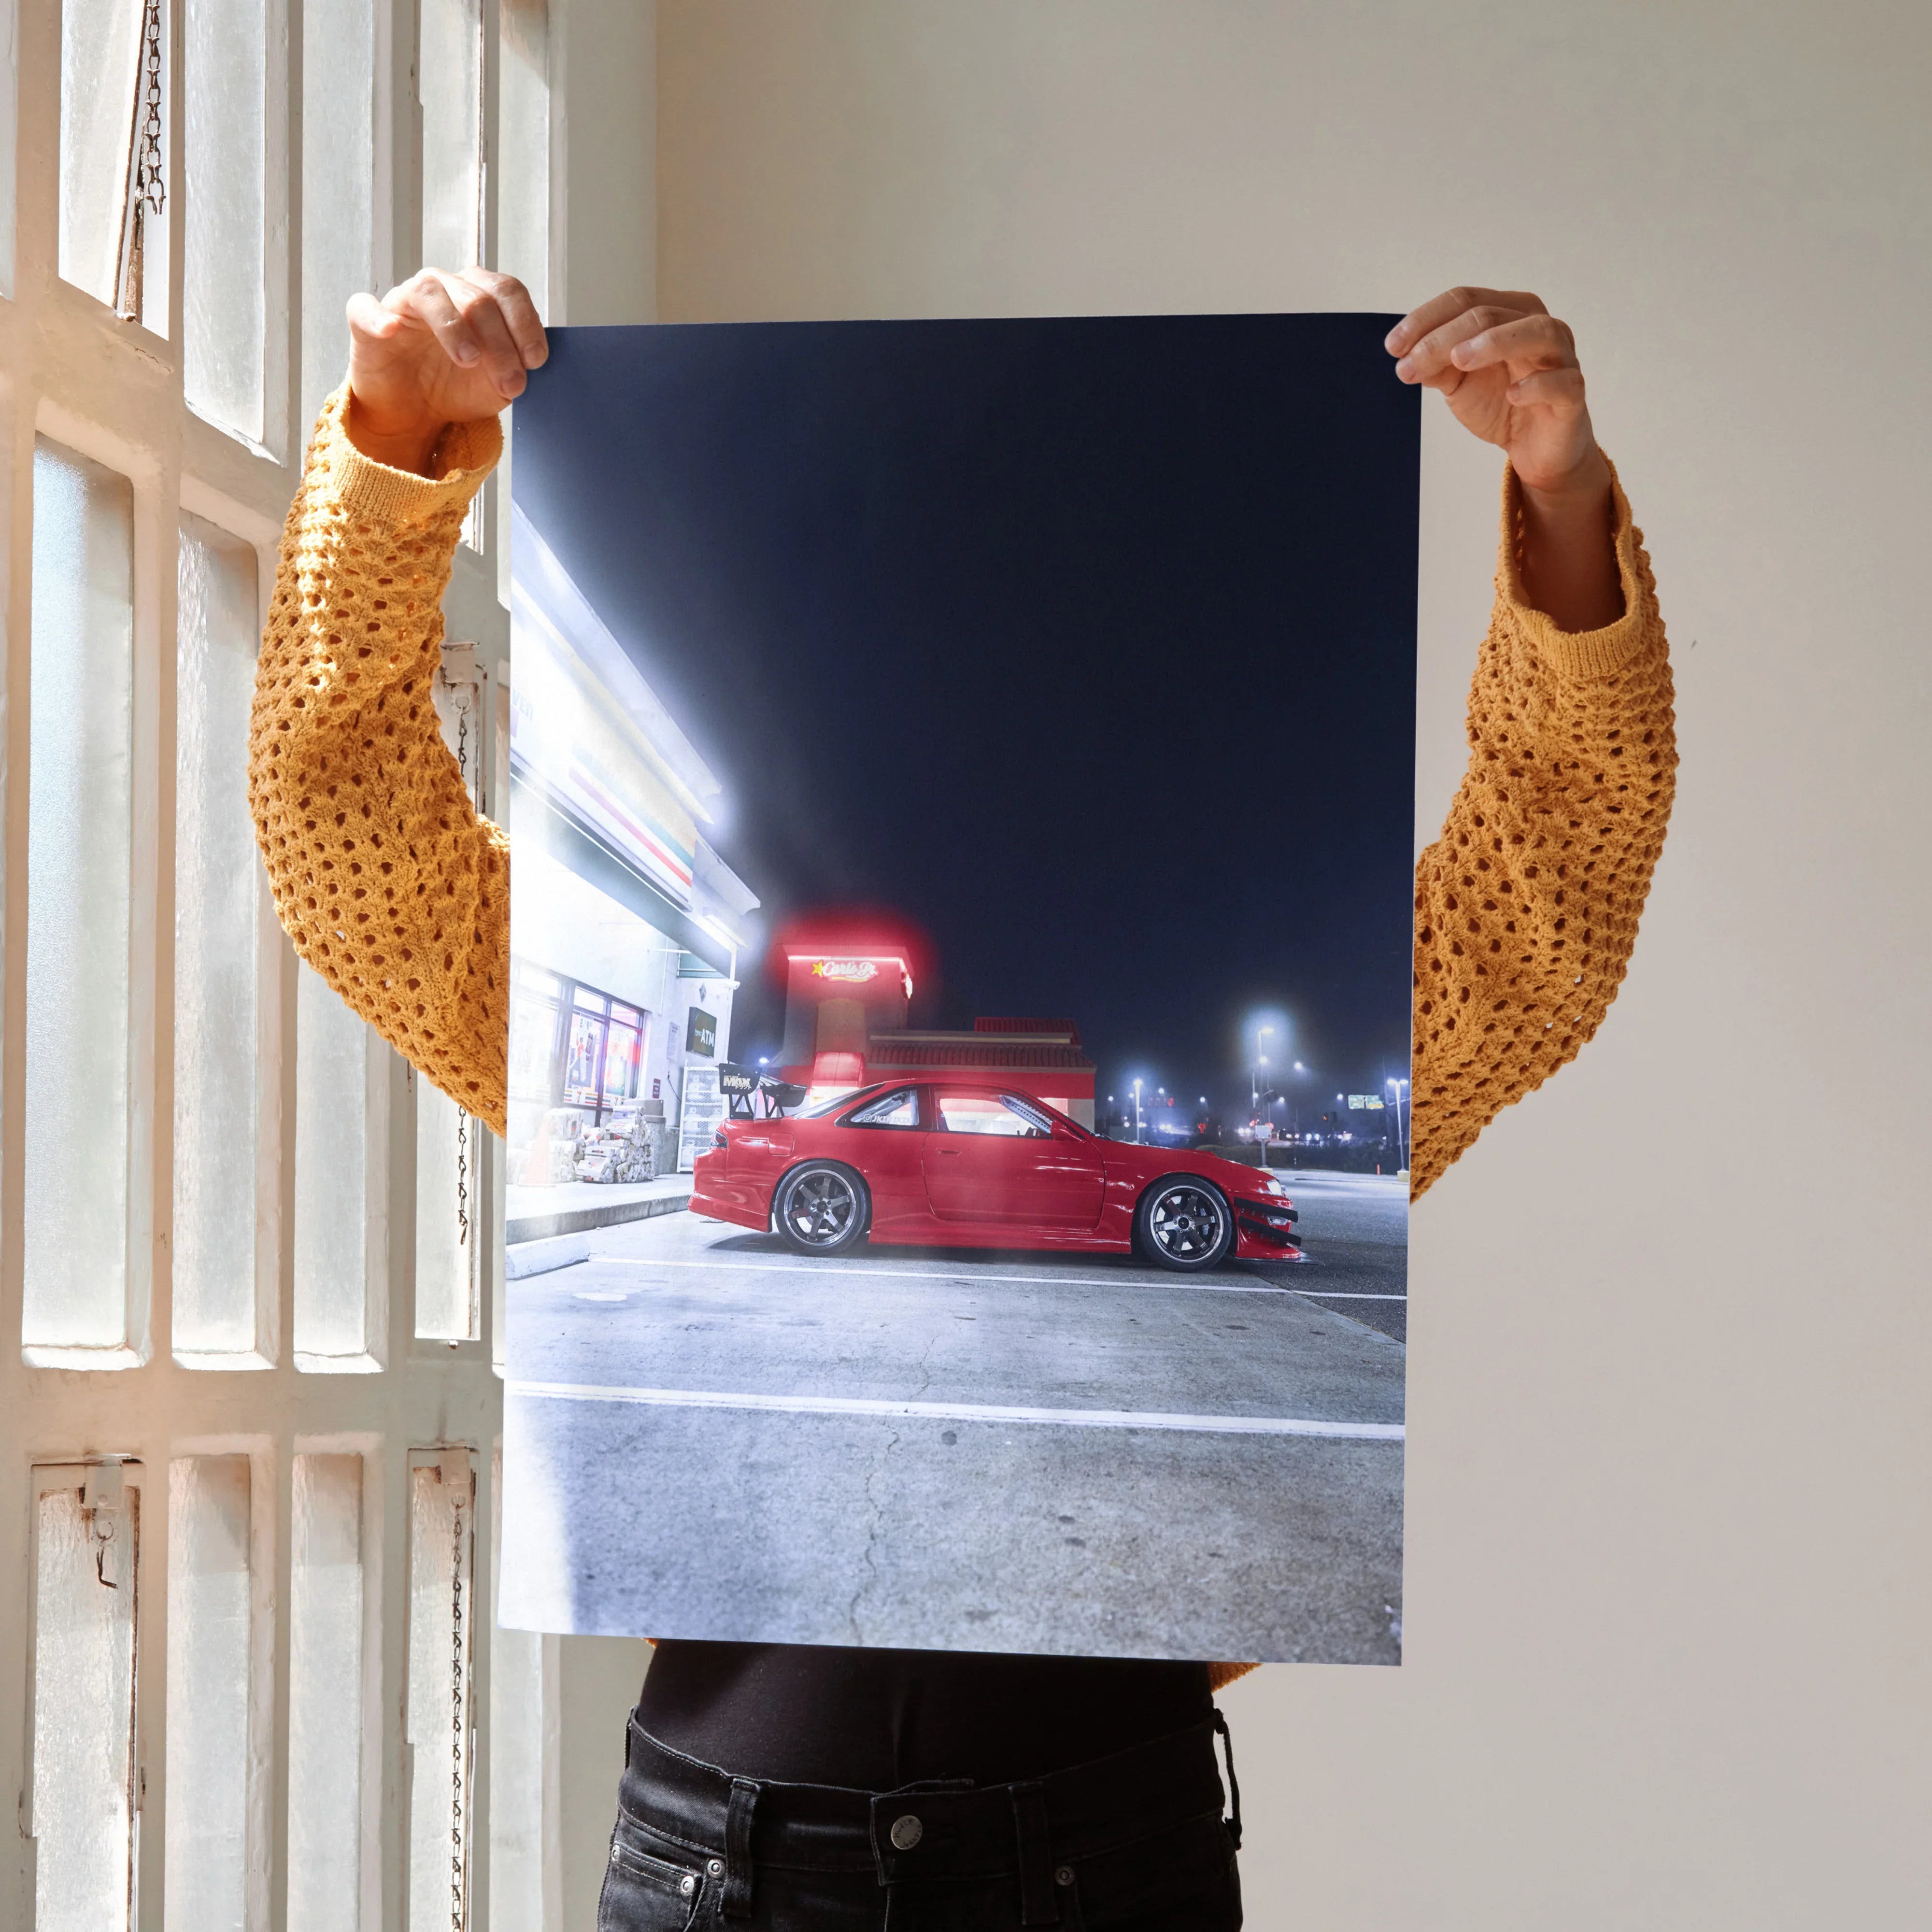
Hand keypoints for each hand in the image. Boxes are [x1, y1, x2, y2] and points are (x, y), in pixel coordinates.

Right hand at [344, 267, 546, 474]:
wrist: (414, 413)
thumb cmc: (456, 387)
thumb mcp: (497, 384)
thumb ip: (516, 368)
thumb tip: (530, 363)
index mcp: (478, 295)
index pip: (507, 291)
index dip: (525, 323)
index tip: (535, 361)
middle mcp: (443, 288)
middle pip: (477, 297)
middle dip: (500, 343)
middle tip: (510, 382)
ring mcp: (404, 301)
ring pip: (430, 293)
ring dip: (454, 327)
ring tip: (469, 360)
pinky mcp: (366, 321)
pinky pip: (365, 307)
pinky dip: (378, 317)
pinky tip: (391, 330)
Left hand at [1388, 287, 1621, 629]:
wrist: (1533, 448)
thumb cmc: (1500, 402)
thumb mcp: (1458, 383)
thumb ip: (1436, 365)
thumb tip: (1406, 356)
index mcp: (1509, 313)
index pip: (1466, 300)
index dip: (1426, 319)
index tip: (1393, 347)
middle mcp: (1538, 326)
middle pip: (1491, 314)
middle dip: (1444, 337)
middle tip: (1411, 363)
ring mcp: (1561, 358)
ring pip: (1537, 332)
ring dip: (1495, 342)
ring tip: (1459, 360)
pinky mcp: (1573, 394)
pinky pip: (1563, 382)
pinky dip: (1538, 384)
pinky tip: (1512, 394)